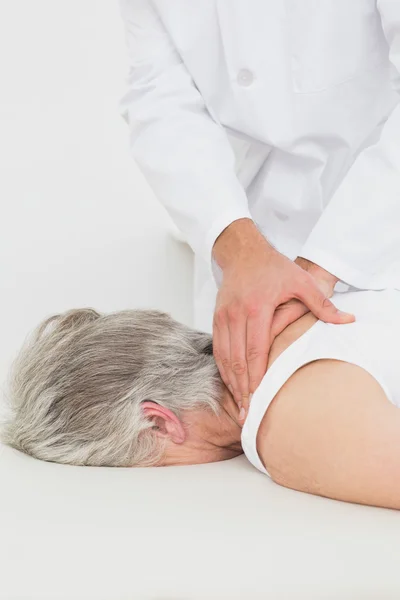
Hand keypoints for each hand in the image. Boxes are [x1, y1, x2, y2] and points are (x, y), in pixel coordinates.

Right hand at [212, 220, 354, 420]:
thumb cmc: (272, 266)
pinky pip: (217, 348)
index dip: (256, 377)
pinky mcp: (216, 317)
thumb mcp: (301, 281)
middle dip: (242, 388)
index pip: (255, 350)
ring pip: (224, 357)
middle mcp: (236, 314)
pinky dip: (223, 368)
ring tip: (239, 404)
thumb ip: (322, 304)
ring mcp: (223, 316)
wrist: (243, 252)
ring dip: (231, 382)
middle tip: (246, 412)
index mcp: (257, 308)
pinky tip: (230, 382)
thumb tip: (347, 320)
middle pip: (237, 359)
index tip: (258, 398)